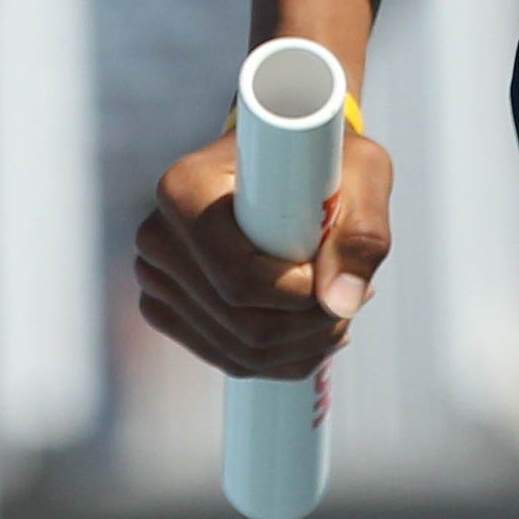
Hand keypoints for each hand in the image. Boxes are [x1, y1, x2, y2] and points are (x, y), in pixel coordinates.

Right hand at [134, 113, 394, 381]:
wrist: (288, 161)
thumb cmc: (323, 159)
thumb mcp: (362, 173)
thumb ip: (361, 235)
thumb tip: (340, 302)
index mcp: (184, 189)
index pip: (240, 279)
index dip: (300, 294)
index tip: (339, 271)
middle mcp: (158, 235)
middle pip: (240, 323)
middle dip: (309, 327)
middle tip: (353, 300)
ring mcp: (156, 276)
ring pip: (238, 351)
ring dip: (301, 346)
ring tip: (336, 310)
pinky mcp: (166, 307)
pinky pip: (227, 359)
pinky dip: (279, 358)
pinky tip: (309, 330)